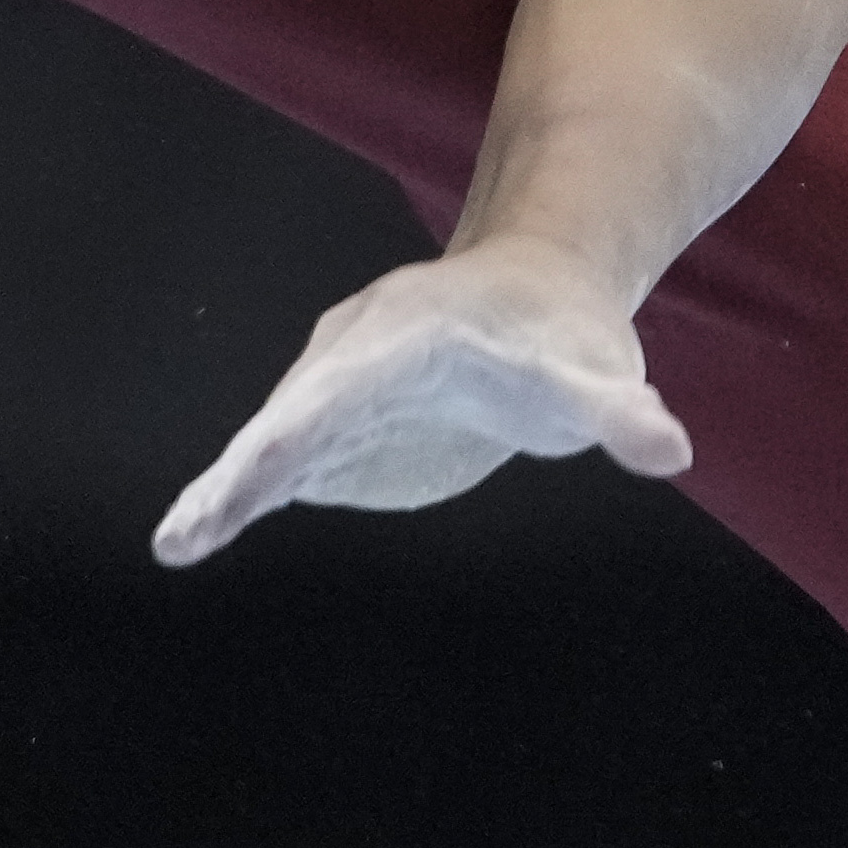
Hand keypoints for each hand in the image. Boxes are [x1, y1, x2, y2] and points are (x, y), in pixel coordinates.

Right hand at [152, 242, 691, 564]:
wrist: (530, 306)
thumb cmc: (561, 336)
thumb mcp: (598, 373)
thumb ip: (622, 414)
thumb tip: (669, 449)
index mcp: (408, 332)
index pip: (352, 382)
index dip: (307, 426)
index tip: (260, 460)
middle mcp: (357, 359)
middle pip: (294, 416)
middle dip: (244, 469)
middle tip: (190, 525)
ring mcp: (337, 399)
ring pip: (274, 446)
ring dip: (226, 494)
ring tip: (179, 541)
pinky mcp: (335, 442)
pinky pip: (279, 470)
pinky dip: (236, 502)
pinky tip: (190, 541)